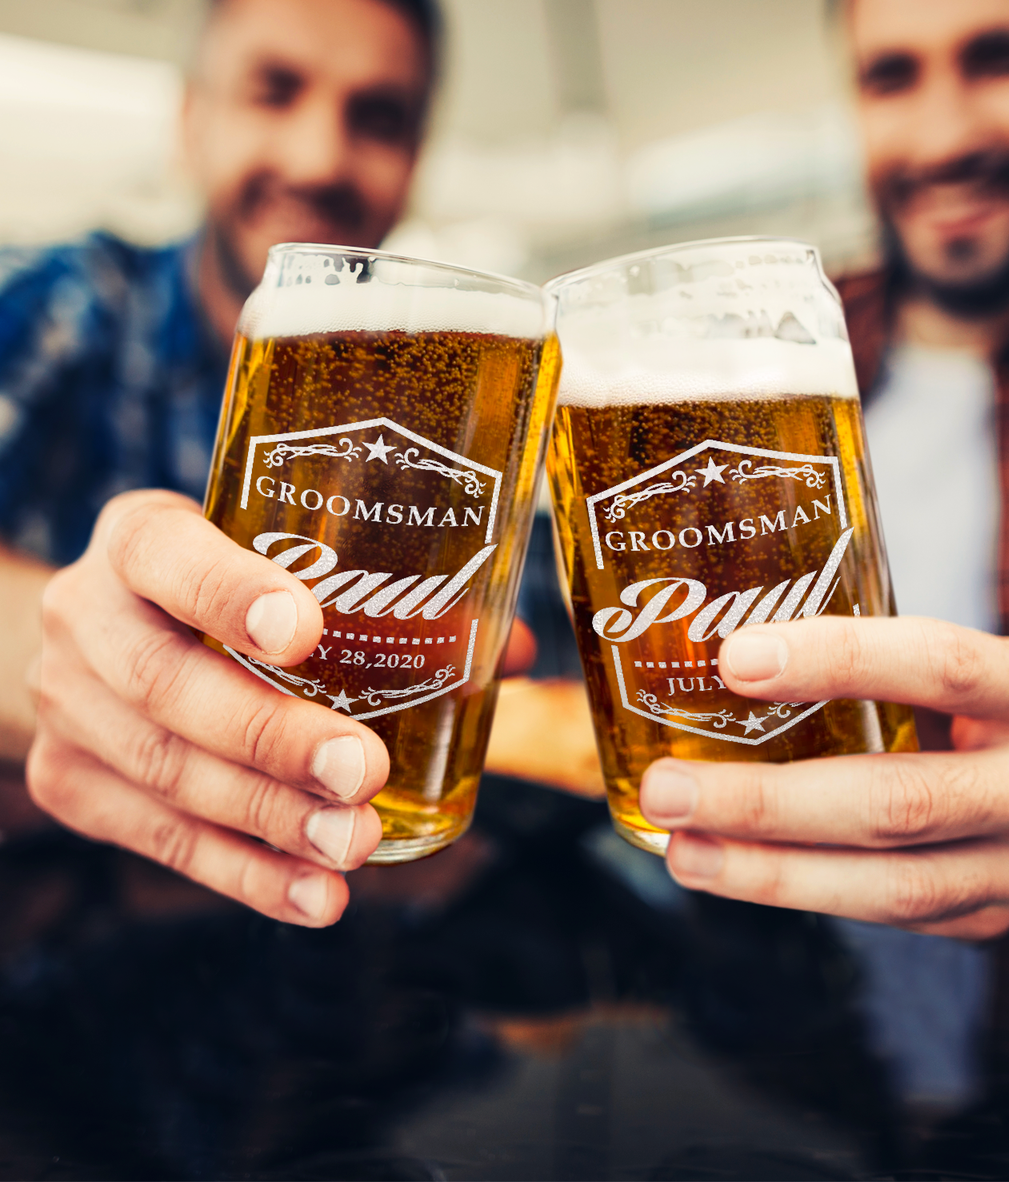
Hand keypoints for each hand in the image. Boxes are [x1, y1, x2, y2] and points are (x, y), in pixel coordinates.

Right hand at [27, 490, 392, 925]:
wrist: (107, 636)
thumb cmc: (225, 590)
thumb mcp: (279, 561)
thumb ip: (390, 596)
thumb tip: (514, 649)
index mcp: (140, 538)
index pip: (165, 553)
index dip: (228, 593)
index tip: (307, 630)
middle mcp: (87, 615)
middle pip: (166, 683)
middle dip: (270, 737)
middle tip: (362, 772)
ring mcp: (68, 706)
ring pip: (166, 772)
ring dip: (270, 819)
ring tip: (354, 843)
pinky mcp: (72, 785)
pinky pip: (159, 840)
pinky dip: (245, 874)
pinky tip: (315, 896)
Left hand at [639, 617, 1008, 938]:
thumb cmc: (972, 706)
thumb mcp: (947, 661)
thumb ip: (859, 653)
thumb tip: (702, 637)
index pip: (941, 665)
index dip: (837, 659)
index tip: (734, 659)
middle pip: (899, 802)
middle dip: (769, 802)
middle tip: (669, 789)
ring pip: (888, 885)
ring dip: (766, 871)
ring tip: (680, 848)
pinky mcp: (989, 920)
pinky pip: (882, 915)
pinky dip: (794, 891)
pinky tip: (726, 869)